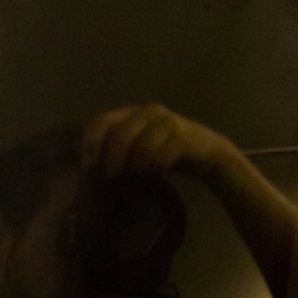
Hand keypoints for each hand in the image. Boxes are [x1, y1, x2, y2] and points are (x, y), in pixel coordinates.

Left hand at [81, 104, 231, 178]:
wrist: (208, 152)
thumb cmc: (166, 153)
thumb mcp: (139, 149)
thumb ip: (119, 152)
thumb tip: (89, 174)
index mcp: (131, 113)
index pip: (101, 121)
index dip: (91, 144)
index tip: (89, 167)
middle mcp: (147, 112)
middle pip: (120, 135)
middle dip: (113, 161)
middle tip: (112, 181)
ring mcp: (167, 122)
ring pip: (141, 147)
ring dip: (134, 169)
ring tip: (132, 185)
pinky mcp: (183, 136)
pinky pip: (162, 156)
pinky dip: (155, 171)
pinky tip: (154, 180)